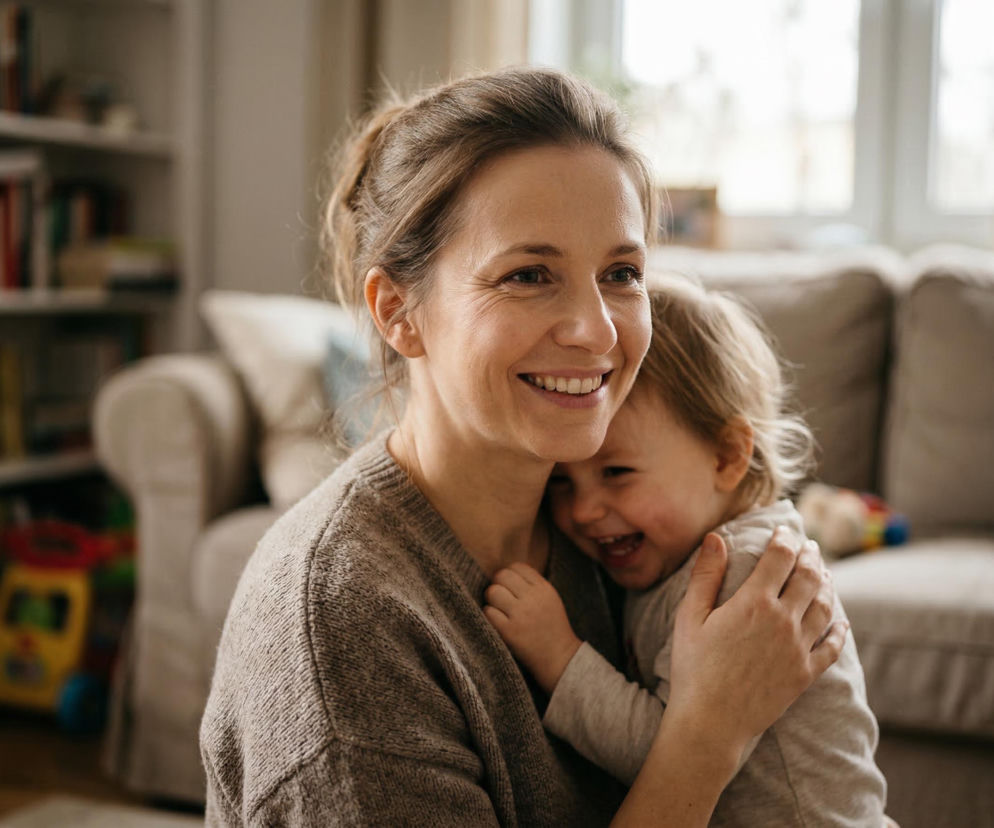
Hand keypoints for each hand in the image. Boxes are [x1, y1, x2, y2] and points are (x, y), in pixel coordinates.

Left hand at [483, 562, 581, 693]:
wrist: (559, 657)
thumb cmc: (552, 627)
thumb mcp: (550, 599)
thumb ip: (532, 584)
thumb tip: (506, 573)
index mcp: (544, 588)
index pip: (517, 566)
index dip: (510, 574)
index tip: (510, 586)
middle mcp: (532, 598)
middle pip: (501, 575)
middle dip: (498, 584)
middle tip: (501, 597)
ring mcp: (520, 615)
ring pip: (492, 592)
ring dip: (491, 599)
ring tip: (498, 608)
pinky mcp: (509, 631)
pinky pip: (488, 612)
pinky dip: (489, 615)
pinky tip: (498, 621)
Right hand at [667, 528, 845, 774]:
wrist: (711, 722)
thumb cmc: (693, 668)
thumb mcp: (689, 617)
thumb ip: (705, 575)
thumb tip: (715, 538)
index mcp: (754, 602)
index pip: (779, 557)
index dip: (784, 539)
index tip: (783, 530)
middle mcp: (783, 621)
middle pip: (808, 577)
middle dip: (811, 556)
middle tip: (810, 546)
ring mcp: (798, 648)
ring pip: (824, 606)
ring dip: (826, 585)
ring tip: (823, 573)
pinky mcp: (805, 674)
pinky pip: (832, 646)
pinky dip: (839, 629)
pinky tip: (841, 621)